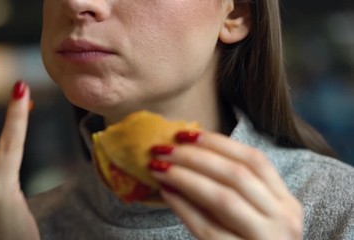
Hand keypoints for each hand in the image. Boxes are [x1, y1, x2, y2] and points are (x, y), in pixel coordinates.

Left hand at [149, 131, 302, 239]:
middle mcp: (282, 218)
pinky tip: (166, 193)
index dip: (219, 143)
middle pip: (236, 175)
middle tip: (164, 148)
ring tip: (159, 167)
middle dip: (196, 157)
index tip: (187, 134)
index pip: (254, 160)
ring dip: (186, 178)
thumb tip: (189, 155)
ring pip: (223, 198)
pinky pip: (207, 228)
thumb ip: (235, 190)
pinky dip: (184, 207)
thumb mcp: (257, 215)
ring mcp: (265, 239)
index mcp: (287, 202)